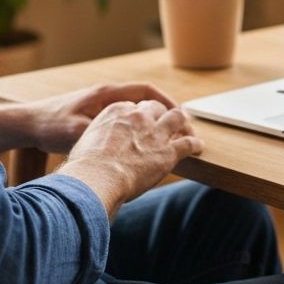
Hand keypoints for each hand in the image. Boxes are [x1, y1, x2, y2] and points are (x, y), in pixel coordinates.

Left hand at [24, 83, 178, 154]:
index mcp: (106, 95)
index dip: (166, 101)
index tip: (182, 116)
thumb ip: (102, 136)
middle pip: (144, 99)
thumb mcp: (76, 131)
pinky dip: (138, 128)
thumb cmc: (50, 125)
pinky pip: (125, 119)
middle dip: (165, 112)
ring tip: (169, 139)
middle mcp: (106, 96)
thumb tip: (127, 146)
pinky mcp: (95, 117)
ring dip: (153, 121)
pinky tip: (143, 145)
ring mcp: (101, 106)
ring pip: (136, 110)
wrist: (28, 123)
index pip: (144, 90)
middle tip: (183, 129)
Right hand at [58, 99, 203, 218]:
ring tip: (186, 128)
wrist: (97, 177)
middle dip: (160, 114)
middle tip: (164, 123)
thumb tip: (93, 154)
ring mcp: (155, 132)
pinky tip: (198, 147)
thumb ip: (95, 141)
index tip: (139, 124)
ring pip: (176, 117)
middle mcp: (137, 116)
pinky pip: (188, 143)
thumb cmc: (85, 166)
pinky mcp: (168, 151)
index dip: (138, 116)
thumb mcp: (85, 142)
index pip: (133, 107)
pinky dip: (195, 143)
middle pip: (155, 108)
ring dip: (181, 122)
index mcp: (116, 110)